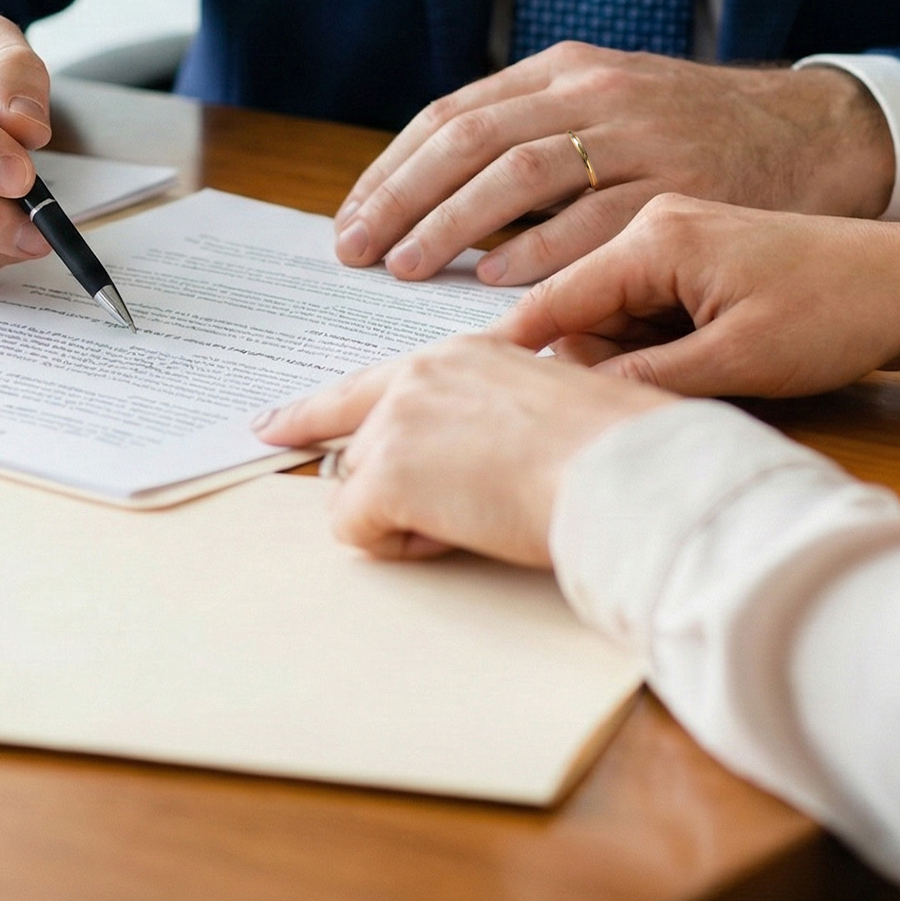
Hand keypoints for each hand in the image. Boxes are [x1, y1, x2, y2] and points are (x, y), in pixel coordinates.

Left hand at [252, 335, 677, 563]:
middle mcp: (420, 374)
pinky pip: (357, 528)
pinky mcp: (388, 472)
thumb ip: (492, 420)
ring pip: (358, 488)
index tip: (273, 421)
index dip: (317, 409)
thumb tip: (471, 461)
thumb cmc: (616, 452)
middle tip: (378, 479)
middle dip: (371, 474)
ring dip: (406, 515)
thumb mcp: (547, 411)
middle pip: (356, 439)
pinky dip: (400, 546)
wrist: (627, 470)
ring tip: (481, 515)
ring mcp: (398, 420)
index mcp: (464, 354)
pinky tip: (458, 533)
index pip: (372, 381)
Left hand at [332, 45, 894, 285]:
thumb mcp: (611, 106)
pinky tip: (498, 280)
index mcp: (566, 69)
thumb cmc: (698, 135)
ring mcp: (640, 133)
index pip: (452, 114)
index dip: (393, 169)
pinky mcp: (681, 181)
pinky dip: (539, 250)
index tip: (351, 219)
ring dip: (455, 224)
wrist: (817, 133)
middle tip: (359, 250)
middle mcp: (595, 90)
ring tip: (409, 267)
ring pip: (521, 171)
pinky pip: (593, 217)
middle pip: (471, 139)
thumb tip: (432, 206)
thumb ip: (534, 139)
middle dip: (404, 197)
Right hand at [495, 194, 899, 398]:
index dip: (514, 345)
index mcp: (655, 235)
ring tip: (689, 375)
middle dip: (589, 359)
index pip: (553, 294)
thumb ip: (644, 378)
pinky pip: (636, 300)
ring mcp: (671, 231)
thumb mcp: (738, 360)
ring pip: (604, 306)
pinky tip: (688, 358)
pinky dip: (647, 338)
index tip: (473, 385)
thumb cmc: (836, 312)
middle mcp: (652, 221)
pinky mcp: (691, 250)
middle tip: (643, 397)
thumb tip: (570, 401)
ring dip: (623, 351)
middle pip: (574, 305)